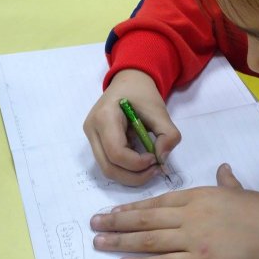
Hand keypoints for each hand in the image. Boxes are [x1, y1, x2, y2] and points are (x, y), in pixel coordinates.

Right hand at [83, 69, 180, 185]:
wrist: (128, 82)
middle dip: (135, 176)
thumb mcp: (160, 110)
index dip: (138, 163)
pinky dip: (127, 169)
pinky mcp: (96, 143)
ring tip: (151, 167)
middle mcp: (92, 130)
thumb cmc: (142, 94)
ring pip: (107, 169)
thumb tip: (162, 159)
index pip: (116, 152)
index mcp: (104, 117)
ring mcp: (91, 137)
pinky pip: (109, 163)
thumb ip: (167, 134)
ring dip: (131, 175)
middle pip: (108, 167)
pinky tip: (142, 162)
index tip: (155, 158)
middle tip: (156, 170)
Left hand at [90, 164, 258, 258]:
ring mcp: (191, 238)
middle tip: (94, 223)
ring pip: (148, 238)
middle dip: (117, 221)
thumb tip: (222, 168)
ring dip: (121, 240)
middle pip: (146, 218)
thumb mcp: (239, 190)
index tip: (114, 209)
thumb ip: (226, 180)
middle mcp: (189, 214)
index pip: (158, 201)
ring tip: (99, 242)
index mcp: (198, 195)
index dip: (133, 207)